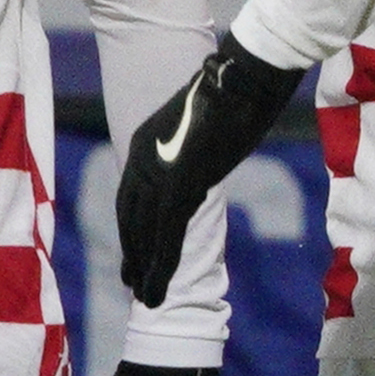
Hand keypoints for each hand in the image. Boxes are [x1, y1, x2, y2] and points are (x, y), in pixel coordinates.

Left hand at [114, 36, 295, 304]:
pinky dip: (161, 265)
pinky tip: (155, 288)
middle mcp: (142, 159)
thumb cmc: (234, 95)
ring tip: (145, 297)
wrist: (244, 78)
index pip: (130, 198)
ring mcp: (158, 171)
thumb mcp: (201, 127)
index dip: (131, 230)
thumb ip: (191, 152)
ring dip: (145, 268)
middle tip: (134, 285)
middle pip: (131, 218)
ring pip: (145, 232)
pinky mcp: (178, 183)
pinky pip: (166, 233)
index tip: (133, 255)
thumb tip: (197, 170)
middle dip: (133, 253)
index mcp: (143, 144)